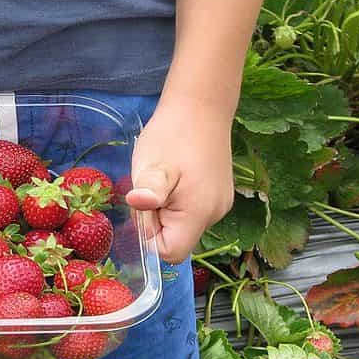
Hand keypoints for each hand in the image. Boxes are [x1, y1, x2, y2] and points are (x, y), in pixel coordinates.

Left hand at [126, 99, 234, 263]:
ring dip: (166, 210)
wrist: (201, 106)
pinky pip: (191, 212)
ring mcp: (220, 205)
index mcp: (199, 214)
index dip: (150, 237)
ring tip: (163, 178)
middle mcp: (215, 215)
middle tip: (152, 188)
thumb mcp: (152, 163)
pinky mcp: (219, 195)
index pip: (170, 253)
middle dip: (157, 222)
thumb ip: (147, 190)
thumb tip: (138, 204)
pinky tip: (175, 176)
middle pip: (176, 240)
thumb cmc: (174, 134)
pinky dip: (177, 201)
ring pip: (183, 225)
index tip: (145, 208)